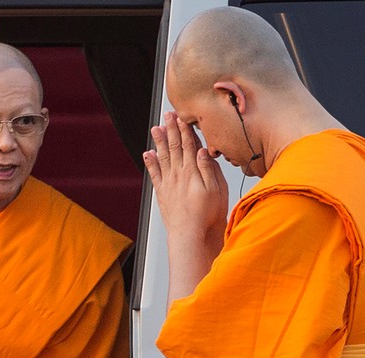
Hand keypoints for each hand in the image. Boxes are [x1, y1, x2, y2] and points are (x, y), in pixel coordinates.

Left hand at [142, 111, 227, 241]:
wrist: (189, 234)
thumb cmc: (206, 215)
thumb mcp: (216, 189)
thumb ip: (208, 168)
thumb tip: (202, 150)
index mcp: (192, 171)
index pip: (188, 145)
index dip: (185, 129)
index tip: (182, 116)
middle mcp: (178, 175)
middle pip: (174, 147)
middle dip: (171, 129)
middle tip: (167, 115)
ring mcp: (168, 183)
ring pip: (162, 157)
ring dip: (159, 141)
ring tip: (156, 128)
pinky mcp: (162, 193)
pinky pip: (154, 174)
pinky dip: (150, 162)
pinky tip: (148, 154)